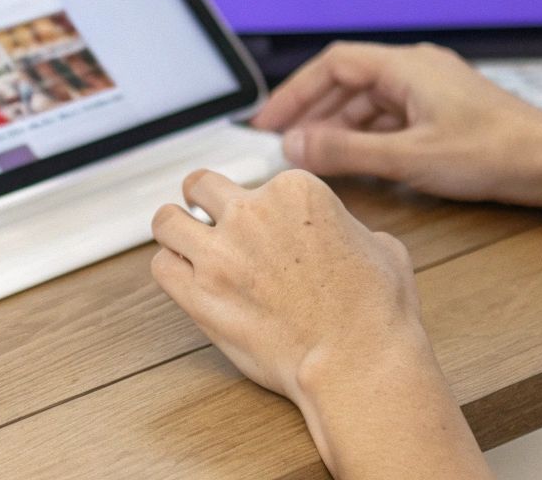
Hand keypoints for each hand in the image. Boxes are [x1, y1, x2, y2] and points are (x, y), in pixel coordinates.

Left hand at [151, 168, 422, 402]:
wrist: (358, 361)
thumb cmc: (376, 310)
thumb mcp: (380, 244)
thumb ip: (346, 227)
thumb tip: (341, 235)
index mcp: (295, 191)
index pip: (260, 181)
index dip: (261, 206)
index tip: (267, 227)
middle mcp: (252, 212)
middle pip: (201, 186)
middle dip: (204, 202)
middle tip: (207, 219)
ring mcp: (220, 253)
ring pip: (166, 221)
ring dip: (175, 230)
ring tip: (183, 243)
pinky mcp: (199, 294)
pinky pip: (161, 267)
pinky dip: (170, 269)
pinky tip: (183, 278)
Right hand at [252, 41, 541, 205]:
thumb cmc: (494, 154)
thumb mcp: (408, 159)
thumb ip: (347, 153)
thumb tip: (296, 148)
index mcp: (406, 67)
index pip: (333, 65)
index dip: (295, 92)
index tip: (270, 121)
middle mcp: (416, 70)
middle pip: (348, 81)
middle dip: (311, 112)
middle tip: (281, 143)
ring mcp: (431, 90)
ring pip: (369, 101)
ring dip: (338, 126)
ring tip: (312, 157)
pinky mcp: (444, 112)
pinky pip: (390, 116)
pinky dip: (366, 135)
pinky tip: (355, 161)